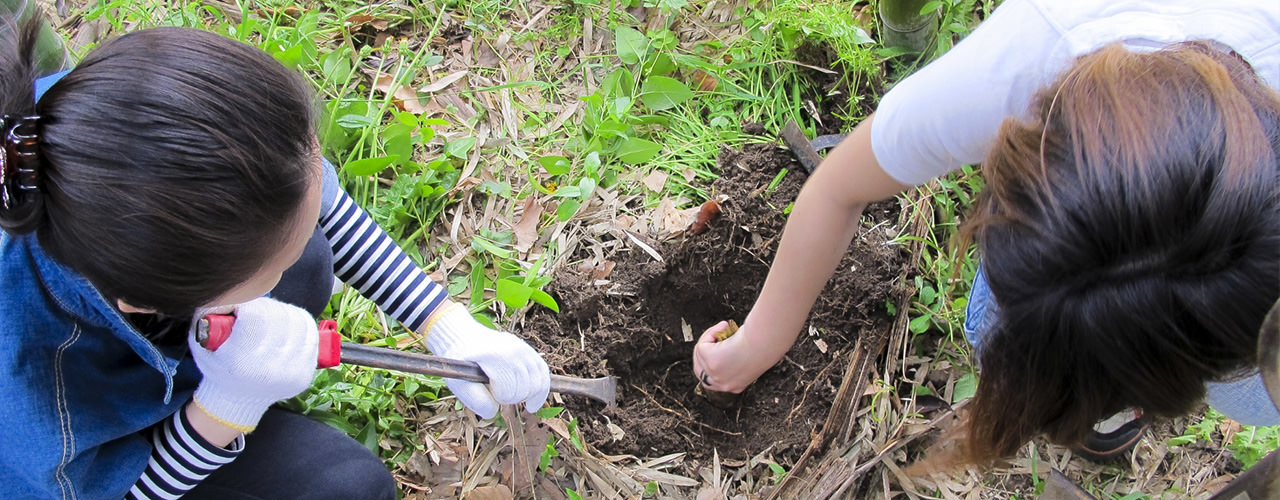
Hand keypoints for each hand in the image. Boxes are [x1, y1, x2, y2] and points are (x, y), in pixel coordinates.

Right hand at [187, 297, 318, 432]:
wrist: (236, 399)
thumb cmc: (217, 364)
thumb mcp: (200, 340)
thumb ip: (208, 313)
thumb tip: (227, 289)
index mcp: (241, 361)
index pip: (257, 315)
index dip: (251, 305)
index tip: (244, 308)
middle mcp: (269, 369)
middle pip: (280, 316)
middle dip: (268, 307)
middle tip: (259, 311)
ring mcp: (291, 372)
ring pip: (299, 322)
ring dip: (286, 312)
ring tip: (273, 317)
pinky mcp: (305, 374)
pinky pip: (311, 336)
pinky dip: (301, 324)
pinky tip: (290, 325)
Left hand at [425, 304, 549, 418]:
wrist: (462, 336)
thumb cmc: (459, 363)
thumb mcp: (460, 385)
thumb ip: (477, 402)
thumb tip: (495, 412)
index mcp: (495, 357)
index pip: (510, 389)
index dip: (502, 398)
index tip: (492, 394)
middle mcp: (512, 350)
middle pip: (526, 387)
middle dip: (515, 398)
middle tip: (502, 397)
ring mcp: (521, 347)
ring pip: (538, 380)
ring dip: (529, 395)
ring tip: (517, 399)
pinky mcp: (526, 348)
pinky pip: (543, 371)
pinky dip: (541, 387)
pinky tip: (533, 401)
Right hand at [692, 320, 779, 392]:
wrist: (766, 342)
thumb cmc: (764, 347)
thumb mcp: (746, 360)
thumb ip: (733, 360)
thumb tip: (719, 346)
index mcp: (735, 386)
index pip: (713, 380)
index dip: (709, 364)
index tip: (712, 349)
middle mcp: (724, 385)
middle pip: (700, 371)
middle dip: (703, 353)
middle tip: (712, 337)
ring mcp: (715, 375)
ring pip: (700, 355)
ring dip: (709, 339)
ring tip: (723, 329)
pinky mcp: (710, 360)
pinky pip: (702, 344)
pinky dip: (711, 332)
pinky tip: (724, 327)